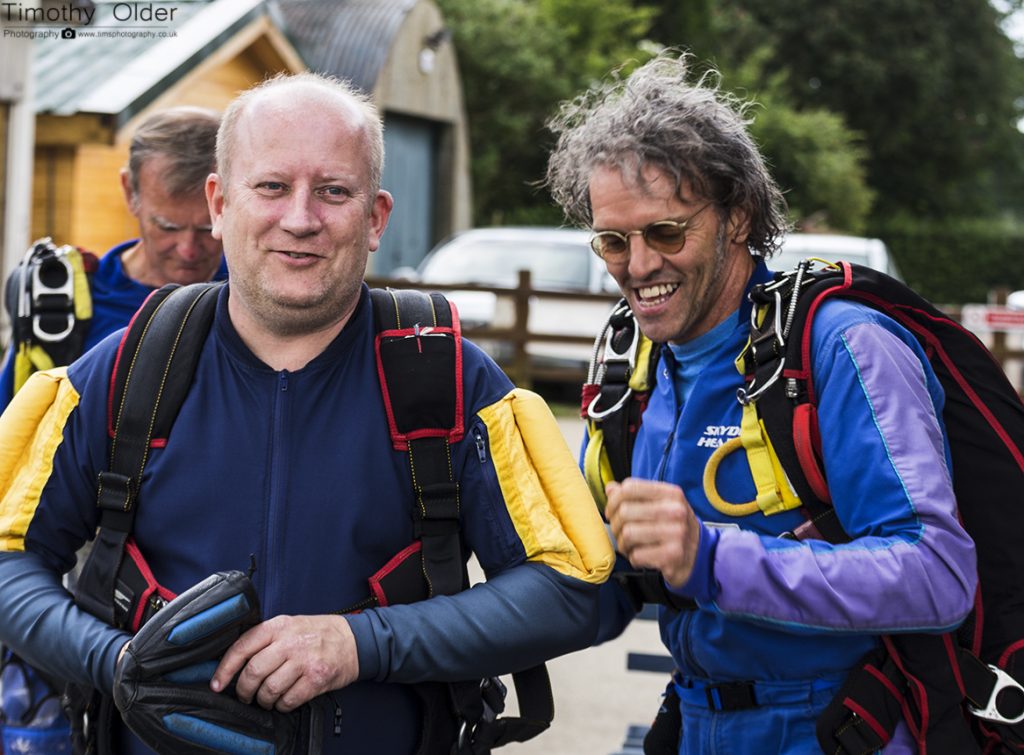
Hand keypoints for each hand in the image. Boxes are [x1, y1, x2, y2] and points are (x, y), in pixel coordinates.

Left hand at [210, 614, 357, 711]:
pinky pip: (288, 700)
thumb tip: (234, 663)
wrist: (353, 640)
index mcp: (278, 626)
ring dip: (264, 700)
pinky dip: (282, 705)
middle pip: (253, 672)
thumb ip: (265, 638)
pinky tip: (285, 700)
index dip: (225, 669)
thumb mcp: (290, 624)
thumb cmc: (317, 634)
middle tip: (246, 696)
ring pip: (269, 689)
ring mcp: (304, 660)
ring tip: (268, 699)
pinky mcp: (316, 678)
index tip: (217, 684)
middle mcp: (290, 641)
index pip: (242, 647)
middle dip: (244, 691)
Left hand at [605, 477, 700, 587]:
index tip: (612, 511)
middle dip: (616, 525)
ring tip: (630, 545)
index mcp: (671, 494)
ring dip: (623, 543)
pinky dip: (633, 558)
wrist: (699, 555)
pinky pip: (636, 555)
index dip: (613, 500)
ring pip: (627, 534)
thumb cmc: (674, 527)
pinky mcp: (672, 556)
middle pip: (625, 512)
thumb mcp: (660, 504)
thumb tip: (610, 489)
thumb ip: (635, 495)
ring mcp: (676, 534)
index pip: (630, 488)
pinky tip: (642, 556)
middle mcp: (676, 511)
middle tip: (620, 532)